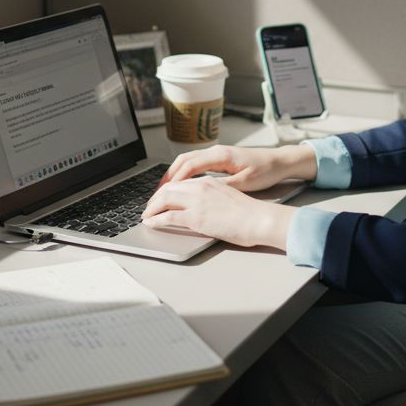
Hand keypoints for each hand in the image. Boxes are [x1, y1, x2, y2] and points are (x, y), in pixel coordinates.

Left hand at [141, 177, 294, 248]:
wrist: (259, 219)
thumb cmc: (250, 213)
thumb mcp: (229, 197)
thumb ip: (212, 198)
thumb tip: (203, 207)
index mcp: (209, 181)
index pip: (180, 182)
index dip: (165, 190)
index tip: (159, 198)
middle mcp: (200, 187)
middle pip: (168, 188)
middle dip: (154, 199)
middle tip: (148, 208)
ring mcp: (196, 201)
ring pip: (163, 200)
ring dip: (151, 208)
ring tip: (146, 216)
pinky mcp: (195, 217)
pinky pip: (167, 217)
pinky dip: (155, 220)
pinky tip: (151, 224)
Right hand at [158, 144, 316, 191]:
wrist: (279, 162)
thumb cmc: (265, 171)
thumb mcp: (245, 183)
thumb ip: (222, 186)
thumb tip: (202, 191)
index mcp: (220, 155)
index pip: (189, 166)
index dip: (174, 180)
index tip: (164, 193)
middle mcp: (216, 151)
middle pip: (183, 160)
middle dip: (168, 176)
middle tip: (157, 193)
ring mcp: (217, 153)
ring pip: (188, 160)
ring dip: (174, 173)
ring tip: (164, 189)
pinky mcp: (220, 158)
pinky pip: (196, 163)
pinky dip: (184, 172)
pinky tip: (182, 183)